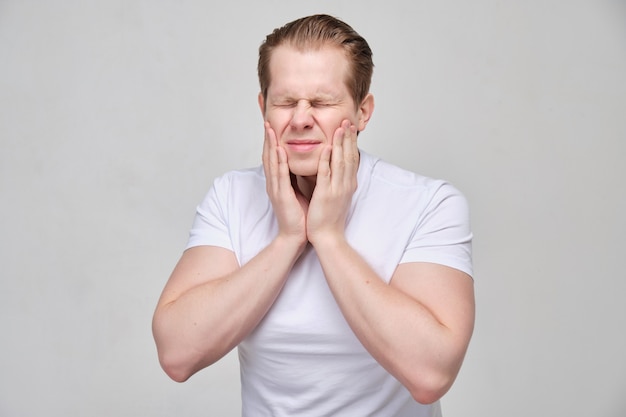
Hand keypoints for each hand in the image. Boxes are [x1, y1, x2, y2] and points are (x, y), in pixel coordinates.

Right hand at [262, 122, 308, 246]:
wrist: (295, 236)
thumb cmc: (299, 215)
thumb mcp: (298, 191)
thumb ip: (297, 177)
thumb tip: (302, 164)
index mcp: (278, 182)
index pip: (273, 158)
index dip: (272, 142)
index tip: (273, 127)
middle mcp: (274, 184)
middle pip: (268, 156)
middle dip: (268, 139)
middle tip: (267, 122)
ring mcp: (276, 189)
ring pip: (271, 163)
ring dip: (270, 145)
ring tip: (270, 129)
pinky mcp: (282, 196)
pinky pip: (280, 176)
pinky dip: (279, 162)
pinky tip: (279, 150)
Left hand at [307, 120, 358, 245]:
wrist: (328, 236)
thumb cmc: (329, 217)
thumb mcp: (336, 195)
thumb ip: (335, 180)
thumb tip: (333, 166)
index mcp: (347, 184)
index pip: (351, 159)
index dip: (351, 142)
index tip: (350, 127)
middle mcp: (345, 184)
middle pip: (349, 156)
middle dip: (348, 137)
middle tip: (348, 120)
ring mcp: (336, 189)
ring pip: (340, 162)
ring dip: (340, 144)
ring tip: (340, 128)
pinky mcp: (325, 194)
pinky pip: (326, 175)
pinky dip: (326, 160)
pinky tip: (326, 148)